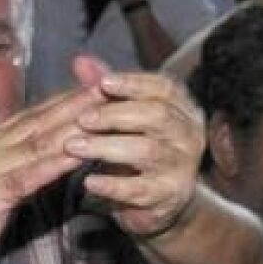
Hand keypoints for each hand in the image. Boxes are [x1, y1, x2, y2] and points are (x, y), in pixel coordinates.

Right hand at [0, 80, 104, 263]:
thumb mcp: (0, 174)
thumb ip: (26, 158)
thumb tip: (56, 147)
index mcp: (0, 138)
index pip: (42, 112)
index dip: (74, 96)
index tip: (106, 82)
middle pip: (46, 119)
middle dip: (81, 101)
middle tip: (115, 85)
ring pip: (41, 142)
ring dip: (74, 126)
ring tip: (105, 114)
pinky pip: (29, 175)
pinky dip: (54, 163)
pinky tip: (77, 156)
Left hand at [63, 59, 205, 238]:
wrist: (153, 202)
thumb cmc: (135, 151)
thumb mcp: (121, 118)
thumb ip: (104, 90)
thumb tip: (80, 60)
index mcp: (181, 109)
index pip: (164, 88)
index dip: (134, 83)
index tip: (103, 82)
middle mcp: (188, 135)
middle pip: (157, 115)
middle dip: (116, 114)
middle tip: (83, 118)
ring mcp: (181, 167)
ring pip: (147, 150)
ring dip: (106, 147)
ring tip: (74, 146)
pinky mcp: (168, 196)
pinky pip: (140, 189)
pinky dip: (112, 184)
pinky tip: (89, 181)